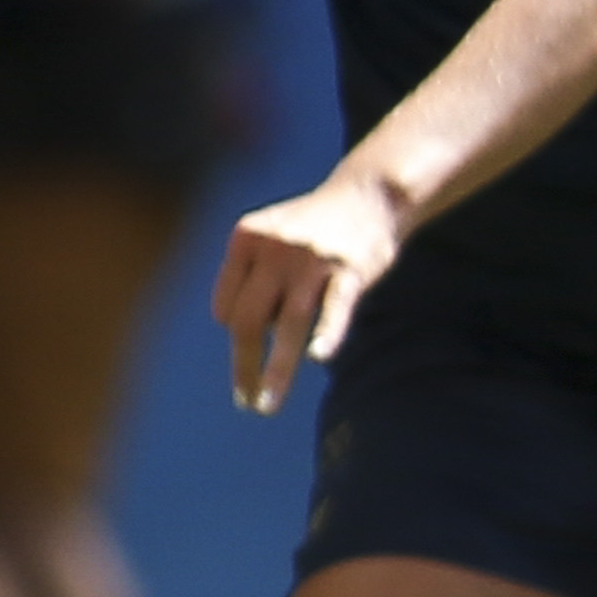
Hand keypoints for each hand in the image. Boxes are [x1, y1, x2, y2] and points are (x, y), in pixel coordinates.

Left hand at [213, 171, 404, 416]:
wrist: (370, 192)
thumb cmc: (317, 225)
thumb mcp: (272, 237)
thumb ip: (253, 278)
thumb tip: (240, 334)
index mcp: (245, 239)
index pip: (227, 307)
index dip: (239, 334)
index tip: (259, 349)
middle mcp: (273, 248)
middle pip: (247, 321)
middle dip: (244, 366)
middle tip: (245, 400)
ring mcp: (312, 259)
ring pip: (287, 325)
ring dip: (275, 371)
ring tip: (266, 404)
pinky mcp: (350, 269)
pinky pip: (335, 308)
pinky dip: (327, 332)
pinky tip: (319, 356)